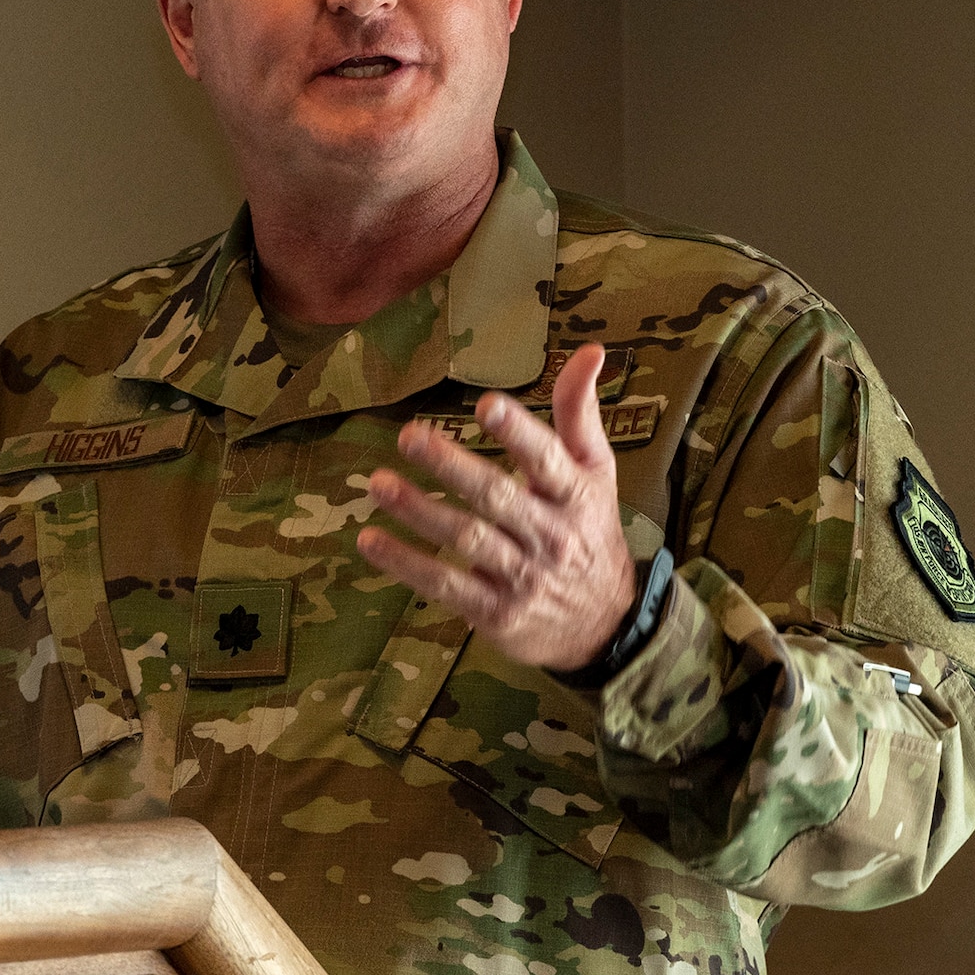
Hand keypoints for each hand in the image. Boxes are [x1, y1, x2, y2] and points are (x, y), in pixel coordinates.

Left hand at [357, 344, 635, 671]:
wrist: (604, 626)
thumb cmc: (591, 531)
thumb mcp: (596, 471)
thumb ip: (579, 412)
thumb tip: (590, 349)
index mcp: (574, 494)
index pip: (546, 459)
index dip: (517, 432)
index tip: (485, 404)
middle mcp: (550, 535)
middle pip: (496, 497)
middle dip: (451, 466)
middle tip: (409, 436)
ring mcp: (522, 576)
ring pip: (465, 539)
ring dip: (418, 510)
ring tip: (377, 482)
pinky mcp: (495, 611)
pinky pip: (445, 585)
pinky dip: (406, 564)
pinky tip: (370, 540)